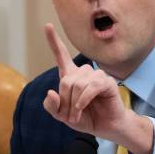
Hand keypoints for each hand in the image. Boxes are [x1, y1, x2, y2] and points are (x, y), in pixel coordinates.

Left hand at [42, 24, 127, 141]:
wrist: (104, 127)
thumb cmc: (85, 118)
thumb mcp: (62, 115)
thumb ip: (52, 107)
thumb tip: (51, 92)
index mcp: (71, 76)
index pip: (61, 55)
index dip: (53, 41)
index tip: (47, 26)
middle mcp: (84, 73)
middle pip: (66, 80)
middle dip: (65, 101)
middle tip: (69, 115)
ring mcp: (96, 76)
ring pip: (77, 84)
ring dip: (74, 103)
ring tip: (77, 115)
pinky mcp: (107, 82)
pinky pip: (91, 87)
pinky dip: (83, 100)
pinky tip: (81, 108)